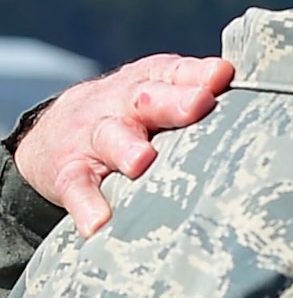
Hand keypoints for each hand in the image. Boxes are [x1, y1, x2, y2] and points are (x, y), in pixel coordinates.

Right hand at [14, 55, 234, 236]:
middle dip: (172, 103)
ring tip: (141, 161)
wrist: (54, 133)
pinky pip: (76, 187)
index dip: (196, 74)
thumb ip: (194, 87)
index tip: (221, 76)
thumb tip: (234, 77)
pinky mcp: (69, 173)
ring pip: (109, 138)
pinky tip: (98, 224)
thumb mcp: (157, 95)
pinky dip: (86, 205)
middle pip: (145, 100)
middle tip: (197, 104)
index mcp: (147, 85)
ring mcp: (92, 140)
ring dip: (126, 148)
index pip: (173, 73)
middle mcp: (119, 107)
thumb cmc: (130, 118)